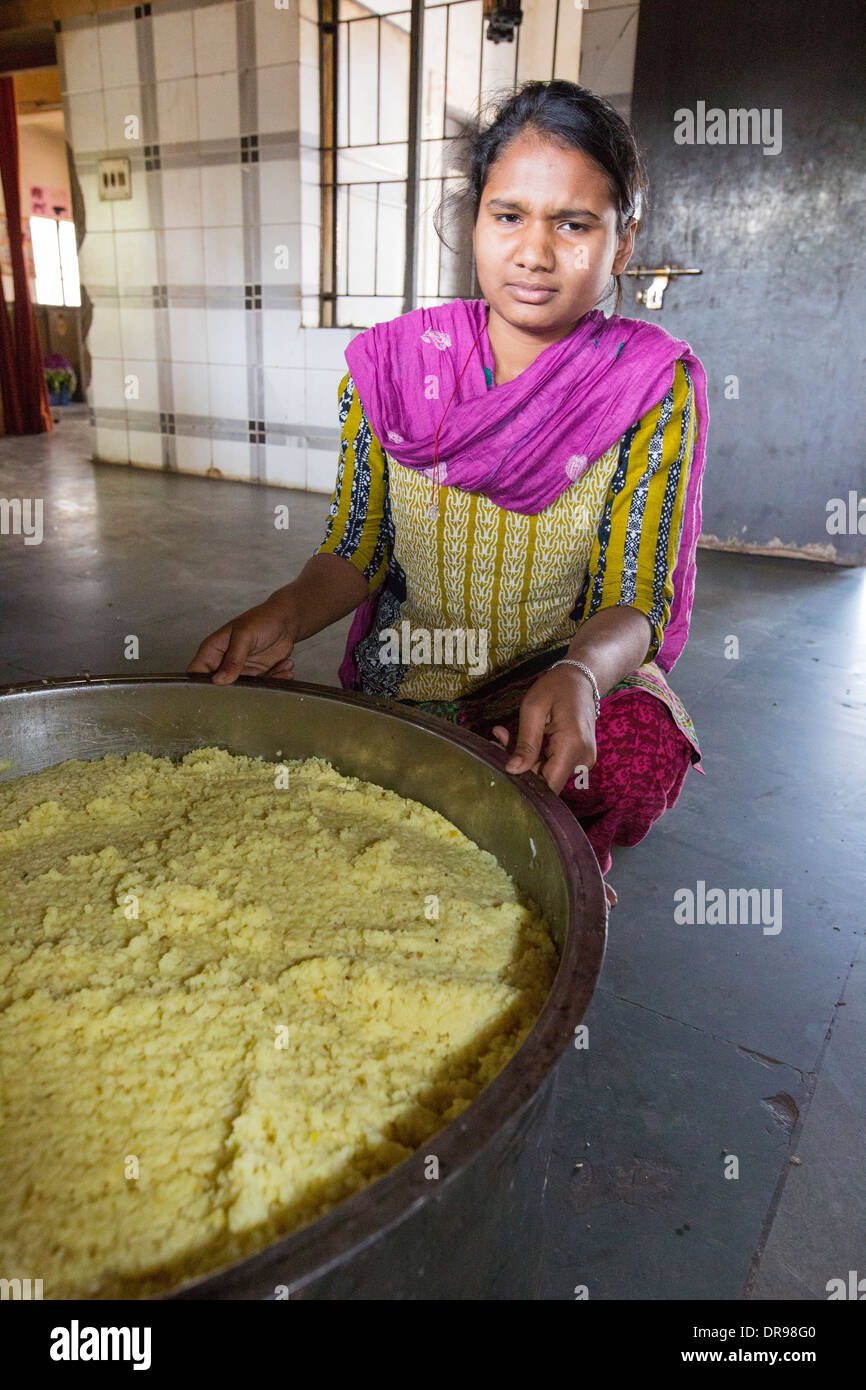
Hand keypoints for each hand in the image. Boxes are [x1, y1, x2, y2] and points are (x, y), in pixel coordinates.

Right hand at [186, 596, 297, 683]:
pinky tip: (285, 667)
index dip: (200, 686)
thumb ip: (233, 659)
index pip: (196, 672)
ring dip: (262, 684)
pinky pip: (261, 686)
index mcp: (213, 650)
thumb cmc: (262, 619)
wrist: (287, 620)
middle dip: (235, 691)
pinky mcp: (257, 675)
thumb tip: (219, 680)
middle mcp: (224, 663)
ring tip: (277, 668)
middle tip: (252, 688)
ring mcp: (241, 670)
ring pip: (243, 690)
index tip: (214, 695)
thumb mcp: (244, 636)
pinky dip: (274, 680)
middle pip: (219, 687)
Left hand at [491, 666, 597, 794]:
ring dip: (525, 759)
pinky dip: (535, 755)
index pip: (549, 785)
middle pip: (546, 779)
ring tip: (504, 736)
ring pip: (547, 772)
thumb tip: (512, 770)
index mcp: (572, 745)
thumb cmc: (556, 687)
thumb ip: (525, 743)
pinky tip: (521, 737)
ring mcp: (583, 759)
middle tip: (496, 743)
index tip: (502, 768)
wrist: (581, 678)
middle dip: (519, 767)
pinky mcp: (579, 756)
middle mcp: (582, 758)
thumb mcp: (533, 709)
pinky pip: (553, 764)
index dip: (525, 784)